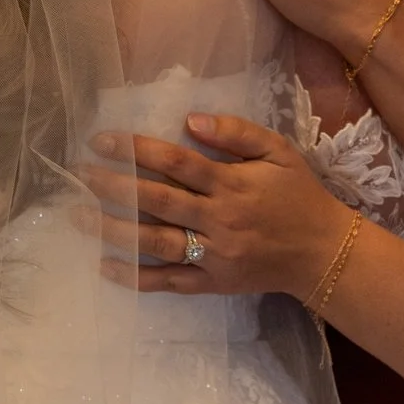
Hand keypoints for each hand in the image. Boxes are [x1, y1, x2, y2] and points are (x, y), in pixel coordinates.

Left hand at [83, 115, 351, 298]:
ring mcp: (214, 255)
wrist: (324, 252)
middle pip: (157, 201)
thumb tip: (190, 120)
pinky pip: (170, 282)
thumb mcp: (279, 153)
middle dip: (115, 187)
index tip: (102, 141)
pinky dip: (137, 277)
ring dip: (114, 230)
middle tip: (79, 175)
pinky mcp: (213, 283)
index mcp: (231, 184)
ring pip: (156, 242)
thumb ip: (237, 133)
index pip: (176, 163)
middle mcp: (218, 220)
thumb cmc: (299, 196)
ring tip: (79, 217)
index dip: (136, 150)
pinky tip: (105, 267)